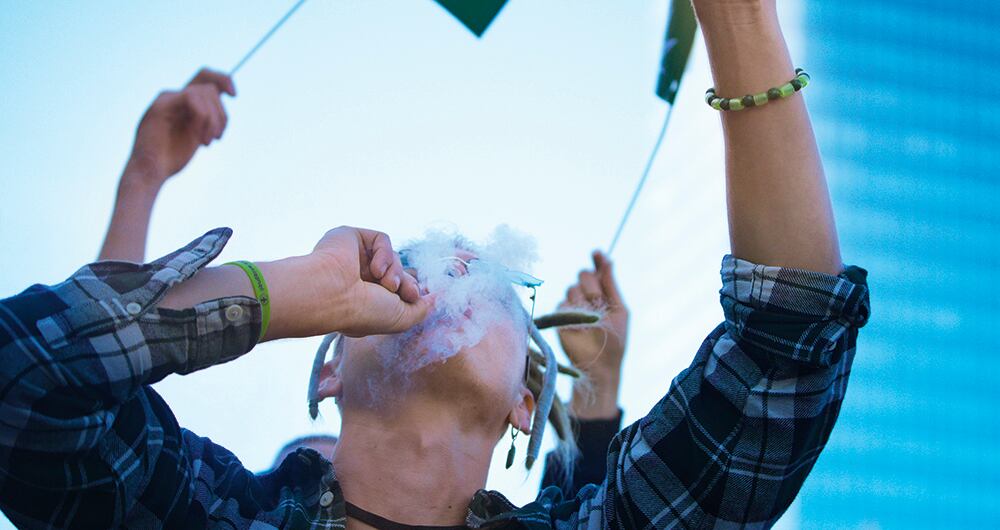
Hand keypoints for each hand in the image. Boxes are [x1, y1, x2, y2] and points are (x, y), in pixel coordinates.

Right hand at [127, 68, 235, 187]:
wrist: (150, 171)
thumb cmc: (172, 158)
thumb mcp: (197, 134)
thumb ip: (206, 117)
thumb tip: (223, 103)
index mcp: (182, 102)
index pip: (204, 77)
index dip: (223, 80)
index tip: (234, 95)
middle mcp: (174, 96)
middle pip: (209, 84)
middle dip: (221, 111)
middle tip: (218, 136)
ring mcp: (166, 99)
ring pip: (205, 92)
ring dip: (214, 120)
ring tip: (207, 142)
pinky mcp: (160, 106)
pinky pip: (192, 98)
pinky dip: (203, 118)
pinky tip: (200, 138)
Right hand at [296, 226, 432, 337]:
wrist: (332, 296)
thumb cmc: (363, 312)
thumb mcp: (402, 318)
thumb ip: (423, 309)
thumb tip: (437, 298)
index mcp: (366, 298)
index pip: (398, 287)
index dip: (411, 289)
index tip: (412, 297)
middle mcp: (359, 278)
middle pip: (397, 270)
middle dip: (405, 281)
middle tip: (405, 291)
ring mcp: (354, 257)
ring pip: (391, 255)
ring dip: (395, 270)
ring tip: (387, 284)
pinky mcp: (350, 237)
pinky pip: (381, 239)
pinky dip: (385, 253)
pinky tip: (376, 269)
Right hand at [558, 251, 627, 417]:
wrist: (600, 364)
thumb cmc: (615, 339)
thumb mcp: (619, 309)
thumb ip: (611, 284)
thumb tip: (607, 258)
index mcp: (604, 293)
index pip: (598, 270)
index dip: (598, 260)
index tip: (596, 252)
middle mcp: (587, 296)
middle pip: (583, 275)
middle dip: (592, 286)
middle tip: (598, 302)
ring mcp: (572, 306)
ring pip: (573, 289)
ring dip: (584, 302)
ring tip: (591, 321)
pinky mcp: (560, 317)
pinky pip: (563, 304)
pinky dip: (572, 313)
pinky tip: (580, 326)